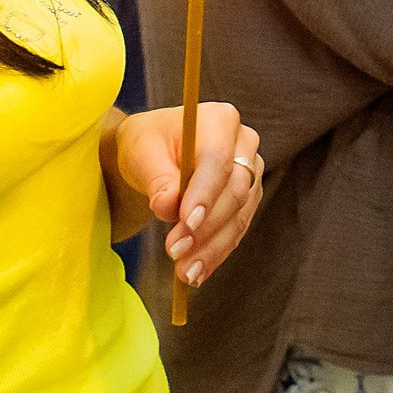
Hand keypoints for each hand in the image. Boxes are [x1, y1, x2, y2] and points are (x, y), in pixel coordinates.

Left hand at [115, 102, 263, 288]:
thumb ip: (158, 178)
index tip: (185, 223)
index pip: (218, 159)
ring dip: (212, 247)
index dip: (205, 193)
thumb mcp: (141, 152)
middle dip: (206, 226)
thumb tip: (168, 206)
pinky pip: (237, 228)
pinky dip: (217, 252)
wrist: (156, 153)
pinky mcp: (248, 198)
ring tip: (185, 272)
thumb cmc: (148, 145)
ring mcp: (250, 172)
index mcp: (220, 120)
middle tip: (176, 253)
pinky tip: (198, 272)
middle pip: (234, 190)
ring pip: (239, 215)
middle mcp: (244, 143)